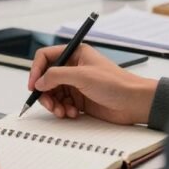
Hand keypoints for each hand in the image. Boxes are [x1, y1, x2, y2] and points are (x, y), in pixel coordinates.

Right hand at [28, 43, 157, 124]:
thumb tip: (39, 81)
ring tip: (62, 111)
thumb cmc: (116, 83)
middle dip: (45, 92)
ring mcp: (76, 84)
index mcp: (75, 54)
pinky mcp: (80, 99)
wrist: (135, 103)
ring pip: (53, 93)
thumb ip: (56, 76)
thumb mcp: (82, 75)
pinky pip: (62, 104)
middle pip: (46, 78)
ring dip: (54, 104)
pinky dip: (63, 110)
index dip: (36, 70)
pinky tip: (72, 113)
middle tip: (48, 104)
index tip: (33, 85)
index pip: (46, 57)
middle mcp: (73, 68)